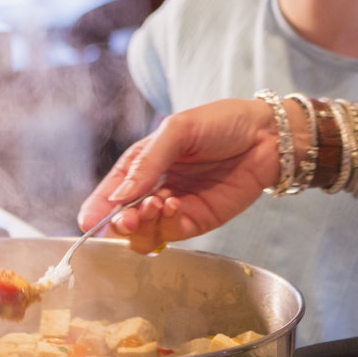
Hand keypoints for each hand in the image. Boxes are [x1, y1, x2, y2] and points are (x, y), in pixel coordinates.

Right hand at [77, 99, 280, 251]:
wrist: (267, 134)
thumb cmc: (221, 122)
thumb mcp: (179, 129)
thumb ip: (149, 162)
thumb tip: (119, 197)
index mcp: (142, 164)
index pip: (110, 193)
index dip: (97, 209)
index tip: (90, 221)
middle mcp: (153, 189)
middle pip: (122, 220)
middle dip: (119, 223)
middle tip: (128, 217)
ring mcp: (174, 208)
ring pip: (143, 234)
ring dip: (143, 226)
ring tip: (154, 206)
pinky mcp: (197, 220)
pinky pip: (171, 234)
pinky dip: (167, 225)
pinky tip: (174, 205)